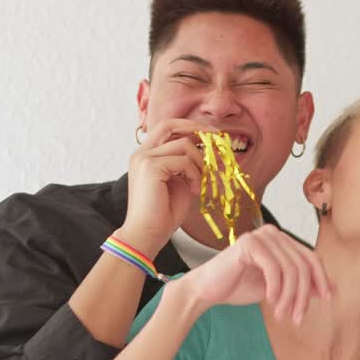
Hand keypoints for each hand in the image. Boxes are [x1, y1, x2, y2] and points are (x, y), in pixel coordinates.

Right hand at [119, 119, 222, 255]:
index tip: (212, 134)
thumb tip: (206, 149)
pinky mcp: (150, 166)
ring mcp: (144, 158)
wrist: (147, 234)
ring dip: (200, 164)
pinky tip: (194, 190)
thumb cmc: (164, 213)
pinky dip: (196, 175)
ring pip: (184, 144)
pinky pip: (184, 161)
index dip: (191, 127)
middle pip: (171, 124)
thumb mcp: (179, 181)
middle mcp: (141, 152)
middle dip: (197, 128)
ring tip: (200, 184)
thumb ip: (186, 163)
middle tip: (218, 139)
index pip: (168, 127)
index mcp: (146, 154)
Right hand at [181, 226, 330, 322]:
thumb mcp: (278, 288)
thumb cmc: (240, 287)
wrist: (207, 290)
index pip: (311, 258)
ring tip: (283, 315)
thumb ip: (301, 285)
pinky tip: (270, 302)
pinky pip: (274, 269)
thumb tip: (330, 289)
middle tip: (298, 318)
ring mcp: (261, 236)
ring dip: (289, 297)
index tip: (327, 300)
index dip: (321, 279)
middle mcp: (274, 233)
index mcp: (282, 240)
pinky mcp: (249, 244)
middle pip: (303, 265)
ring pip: (291, 269)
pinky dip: (276, 289)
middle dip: (304, 295)